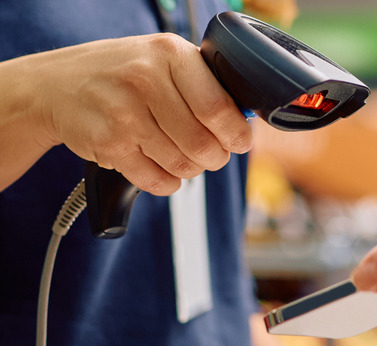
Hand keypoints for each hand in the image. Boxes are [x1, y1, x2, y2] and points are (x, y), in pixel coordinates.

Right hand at [30, 34, 251, 194]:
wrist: (54, 86)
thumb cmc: (121, 74)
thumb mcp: (162, 60)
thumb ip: (204, 83)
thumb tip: (245, 120)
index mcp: (169, 54)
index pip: (218, 108)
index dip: (236, 134)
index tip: (240, 142)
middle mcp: (145, 80)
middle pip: (203, 143)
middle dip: (215, 157)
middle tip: (211, 154)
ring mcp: (123, 114)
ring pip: (182, 165)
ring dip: (191, 169)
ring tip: (182, 156)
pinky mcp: (108, 144)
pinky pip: (157, 180)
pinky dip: (168, 182)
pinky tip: (161, 166)